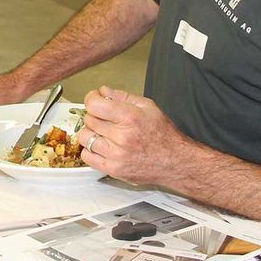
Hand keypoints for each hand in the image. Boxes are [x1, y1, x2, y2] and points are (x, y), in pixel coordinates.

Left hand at [79, 86, 194, 184]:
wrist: (175, 162)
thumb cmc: (164, 135)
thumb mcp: (148, 106)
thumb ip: (122, 96)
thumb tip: (103, 91)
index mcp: (130, 117)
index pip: (94, 104)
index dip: (91, 98)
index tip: (95, 99)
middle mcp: (121, 137)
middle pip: (89, 119)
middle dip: (95, 115)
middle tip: (105, 117)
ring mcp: (116, 155)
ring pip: (84, 137)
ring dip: (91, 132)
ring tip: (103, 132)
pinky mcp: (113, 169)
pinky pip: (86, 157)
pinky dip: (90, 149)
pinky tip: (101, 146)